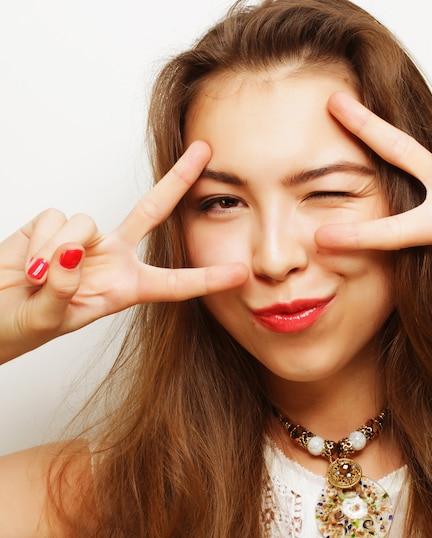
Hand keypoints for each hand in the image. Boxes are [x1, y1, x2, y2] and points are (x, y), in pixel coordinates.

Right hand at [0, 141, 247, 363]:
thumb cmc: (24, 326)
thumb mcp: (51, 320)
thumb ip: (64, 291)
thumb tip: (72, 251)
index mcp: (126, 288)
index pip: (175, 283)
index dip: (207, 278)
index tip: (240, 273)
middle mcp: (112, 257)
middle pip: (152, 211)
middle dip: (178, 180)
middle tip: (204, 151)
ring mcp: (84, 239)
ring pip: (85, 222)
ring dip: (58, 252)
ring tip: (39, 280)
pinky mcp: (54, 225)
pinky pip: (55, 219)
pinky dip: (40, 243)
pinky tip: (30, 264)